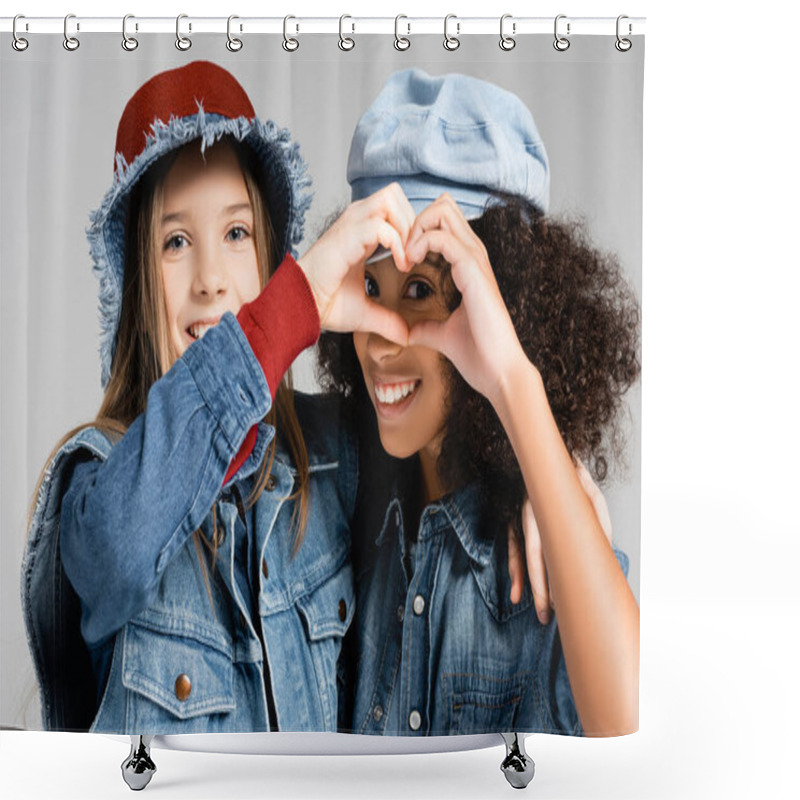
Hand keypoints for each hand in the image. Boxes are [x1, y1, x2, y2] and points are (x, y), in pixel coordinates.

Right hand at [297, 183, 414, 344]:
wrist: (300, 307)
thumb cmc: (325, 304)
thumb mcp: (366, 312)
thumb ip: (388, 320)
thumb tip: (406, 336)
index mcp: (361, 230)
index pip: (394, 206)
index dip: (410, 227)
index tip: (415, 259)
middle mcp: (356, 220)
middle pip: (394, 194)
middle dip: (412, 221)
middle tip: (415, 253)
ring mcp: (350, 224)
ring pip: (390, 199)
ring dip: (406, 227)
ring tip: (408, 257)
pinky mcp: (346, 235)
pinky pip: (381, 225)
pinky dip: (398, 243)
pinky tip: (401, 265)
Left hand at [404, 194, 526, 403]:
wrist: (499, 373)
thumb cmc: (480, 355)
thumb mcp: (444, 336)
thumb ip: (427, 328)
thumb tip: (409, 332)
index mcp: (469, 267)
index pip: (445, 223)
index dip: (418, 231)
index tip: (402, 259)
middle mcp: (474, 257)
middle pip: (444, 207)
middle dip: (414, 220)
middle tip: (401, 251)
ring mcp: (476, 262)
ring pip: (445, 212)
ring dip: (416, 227)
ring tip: (405, 256)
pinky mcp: (474, 272)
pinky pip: (443, 237)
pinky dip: (421, 241)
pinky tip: (410, 263)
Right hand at [508, 459, 612, 623]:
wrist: (550, 456)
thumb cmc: (574, 479)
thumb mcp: (592, 497)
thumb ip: (596, 520)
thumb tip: (603, 551)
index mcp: (548, 509)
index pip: (549, 550)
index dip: (551, 578)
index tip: (561, 601)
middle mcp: (530, 515)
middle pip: (533, 558)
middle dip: (539, 591)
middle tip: (546, 617)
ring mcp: (521, 518)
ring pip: (521, 556)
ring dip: (526, 585)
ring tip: (537, 612)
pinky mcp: (517, 522)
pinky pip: (513, 549)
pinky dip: (516, 570)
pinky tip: (517, 591)